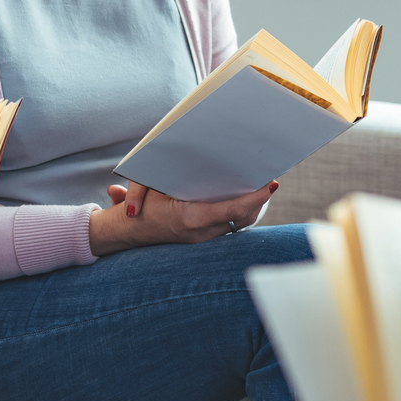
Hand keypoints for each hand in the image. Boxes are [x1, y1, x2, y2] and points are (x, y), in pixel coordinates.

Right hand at [89, 180, 277, 256]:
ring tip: (263, 187)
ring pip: (240, 224)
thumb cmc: (139, 206)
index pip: (233, 211)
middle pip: (243, 219)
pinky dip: (241, 213)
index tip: (271, 184)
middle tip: (271, 181)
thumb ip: (171, 177)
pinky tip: (248, 198)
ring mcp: (204, 239)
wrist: (129, 231)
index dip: (255, 198)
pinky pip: (231, 226)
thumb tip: (198, 162)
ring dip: (253, 207)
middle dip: (260, 201)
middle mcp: (201, 233)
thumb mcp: (150, 187)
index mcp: (191, 219)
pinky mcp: (204, 239)